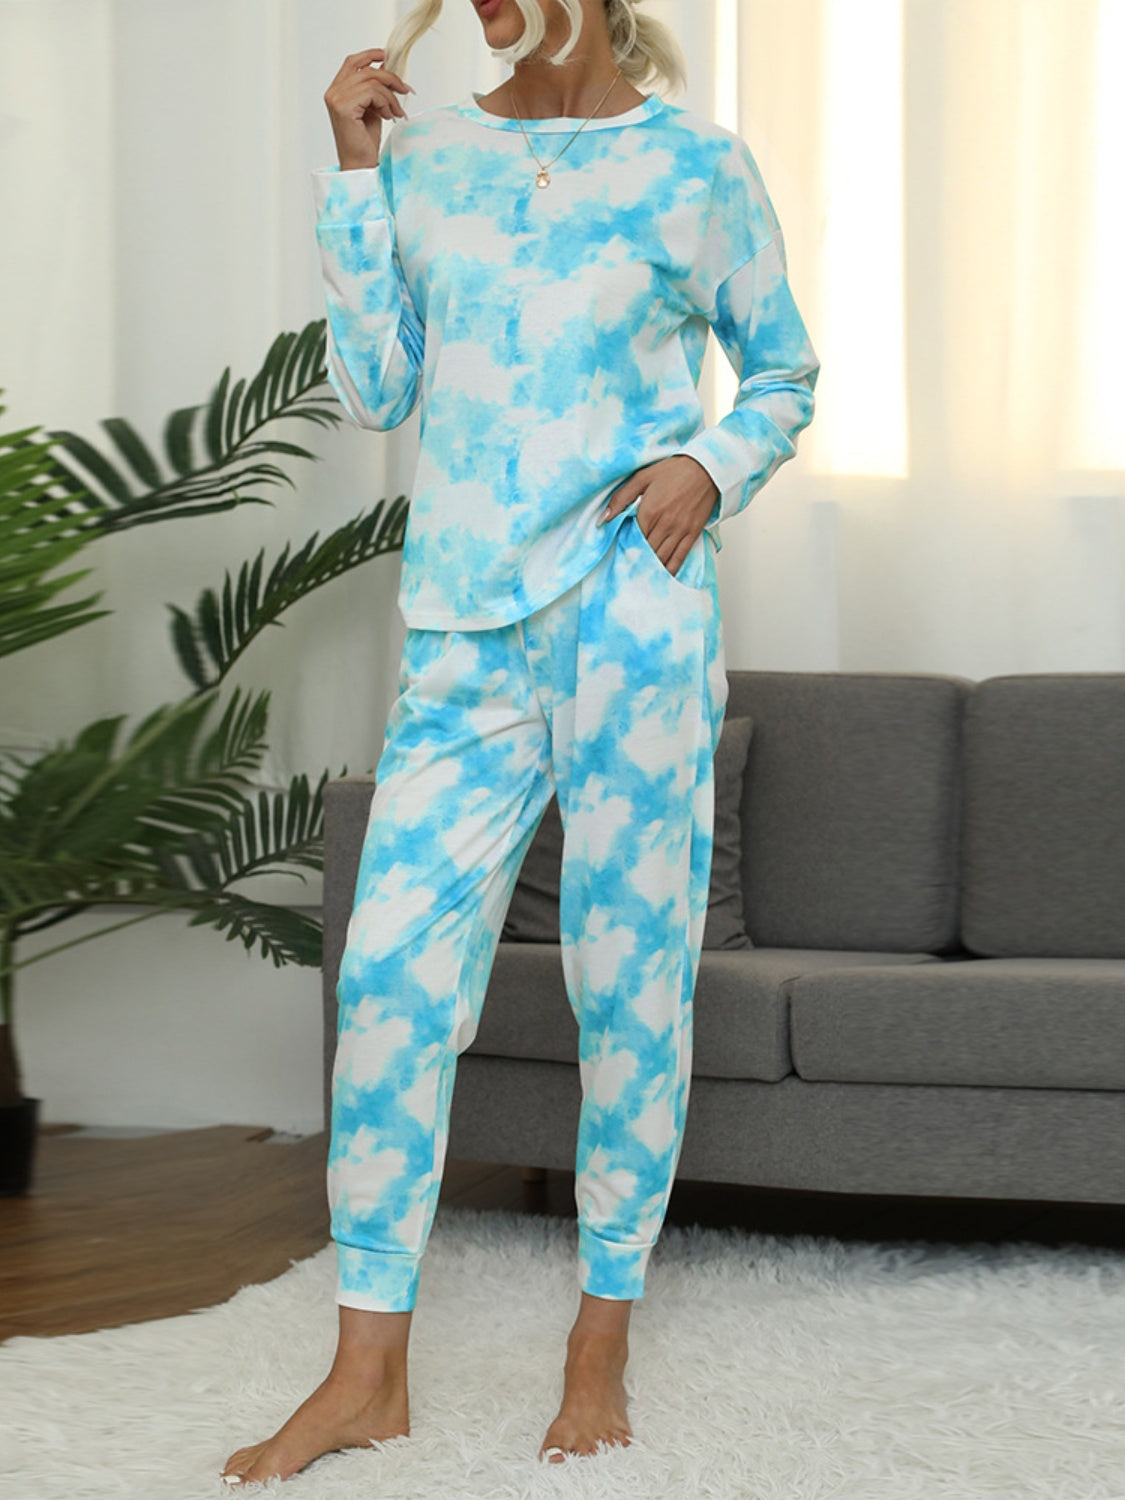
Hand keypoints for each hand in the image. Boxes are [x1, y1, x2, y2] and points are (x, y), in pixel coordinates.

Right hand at [324, 48, 414, 170]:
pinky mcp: (343, 107)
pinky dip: (385, 103)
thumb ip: (375, 88)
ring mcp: (336, 99)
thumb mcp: (373, 107)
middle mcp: (333, 92)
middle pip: (366, 70)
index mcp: (337, 90)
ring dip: (390, 96)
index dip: (370, 55)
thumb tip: (387, 69)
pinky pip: (372, 93)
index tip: (387, 56)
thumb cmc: (364, 141)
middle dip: (390, 78)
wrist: (360, 164)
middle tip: (405, 89)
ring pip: (372, 82)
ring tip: (395, 111)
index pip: (352, 63)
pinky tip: (387, 116)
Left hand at [598, 456, 719, 576]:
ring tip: (640, 576)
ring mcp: (680, 531)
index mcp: (649, 512)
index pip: (632, 539)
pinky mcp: (692, 534)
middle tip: (626, 569)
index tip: (617, 555)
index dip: (624, 549)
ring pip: (661, 558)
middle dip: (636, 561)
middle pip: (646, 552)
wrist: (706, 468)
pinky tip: (662, 576)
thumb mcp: (642, 477)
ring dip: (650, 568)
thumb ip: (621, 498)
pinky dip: (670, 569)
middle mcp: (665, 525)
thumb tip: (604, 518)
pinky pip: (679, 558)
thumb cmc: (675, 470)